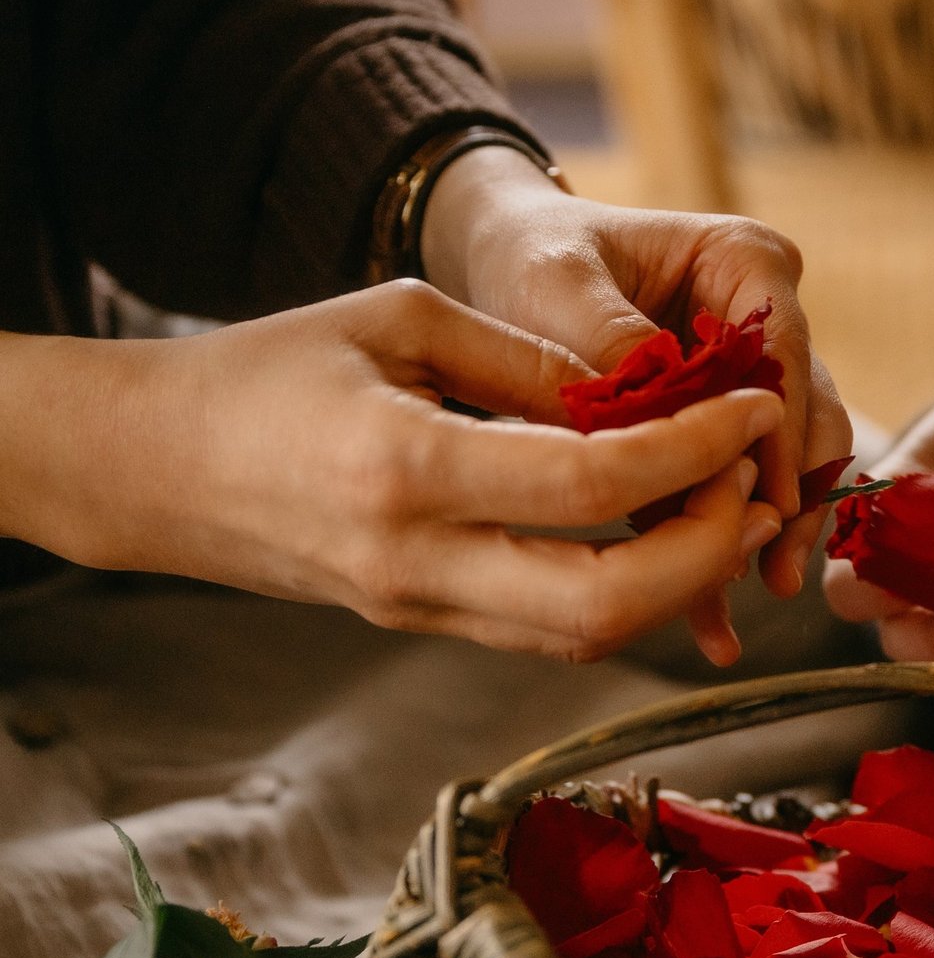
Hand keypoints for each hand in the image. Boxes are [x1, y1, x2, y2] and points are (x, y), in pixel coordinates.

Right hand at [0, 282, 784, 660]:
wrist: (158, 468)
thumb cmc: (270, 371)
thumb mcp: (399, 318)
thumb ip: (529, 362)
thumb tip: (648, 397)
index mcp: (407, 470)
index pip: (594, 482)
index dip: (695, 452)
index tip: (750, 412)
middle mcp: (418, 564)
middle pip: (609, 605)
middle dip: (707, 551)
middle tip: (750, 486)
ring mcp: (421, 611)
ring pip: (588, 639)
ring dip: (678, 584)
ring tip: (722, 511)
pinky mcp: (427, 627)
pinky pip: (551, 632)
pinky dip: (624, 593)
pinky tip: (658, 537)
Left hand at [420, 146, 852, 657]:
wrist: (503, 268)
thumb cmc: (533, 255)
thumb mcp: (555, 284)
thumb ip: (613, 343)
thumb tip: (659, 426)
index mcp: (746, 262)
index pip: (784, 353)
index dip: (781, 431)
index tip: (768, 499)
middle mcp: (766, 319)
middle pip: (808, 416)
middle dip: (792, 495)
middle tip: (774, 565)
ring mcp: (750, 381)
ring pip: (786, 464)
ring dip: (765, 532)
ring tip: (747, 592)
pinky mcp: (721, 432)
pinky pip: (733, 496)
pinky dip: (718, 552)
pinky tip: (711, 624)